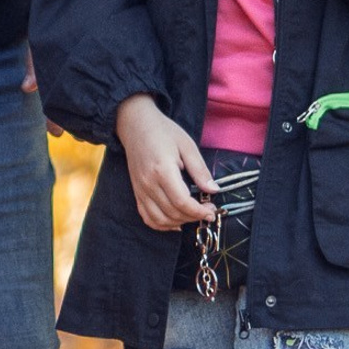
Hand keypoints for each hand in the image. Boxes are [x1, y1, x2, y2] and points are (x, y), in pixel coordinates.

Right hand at [114, 93, 216, 229]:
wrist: (135, 124)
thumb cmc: (163, 131)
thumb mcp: (187, 145)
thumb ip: (200, 170)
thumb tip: (214, 190)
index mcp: (162, 170)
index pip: (182, 201)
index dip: (199, 211)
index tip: (212, 210)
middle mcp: (148, 183)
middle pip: (172, 212)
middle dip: (193, 217)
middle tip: (208, 210)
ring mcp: (140, 189)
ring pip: (159, 219)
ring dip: (179, 222)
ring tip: (193, 215)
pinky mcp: (136, 191)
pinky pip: (147, 216)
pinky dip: (161, 224)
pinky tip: (175, 221)